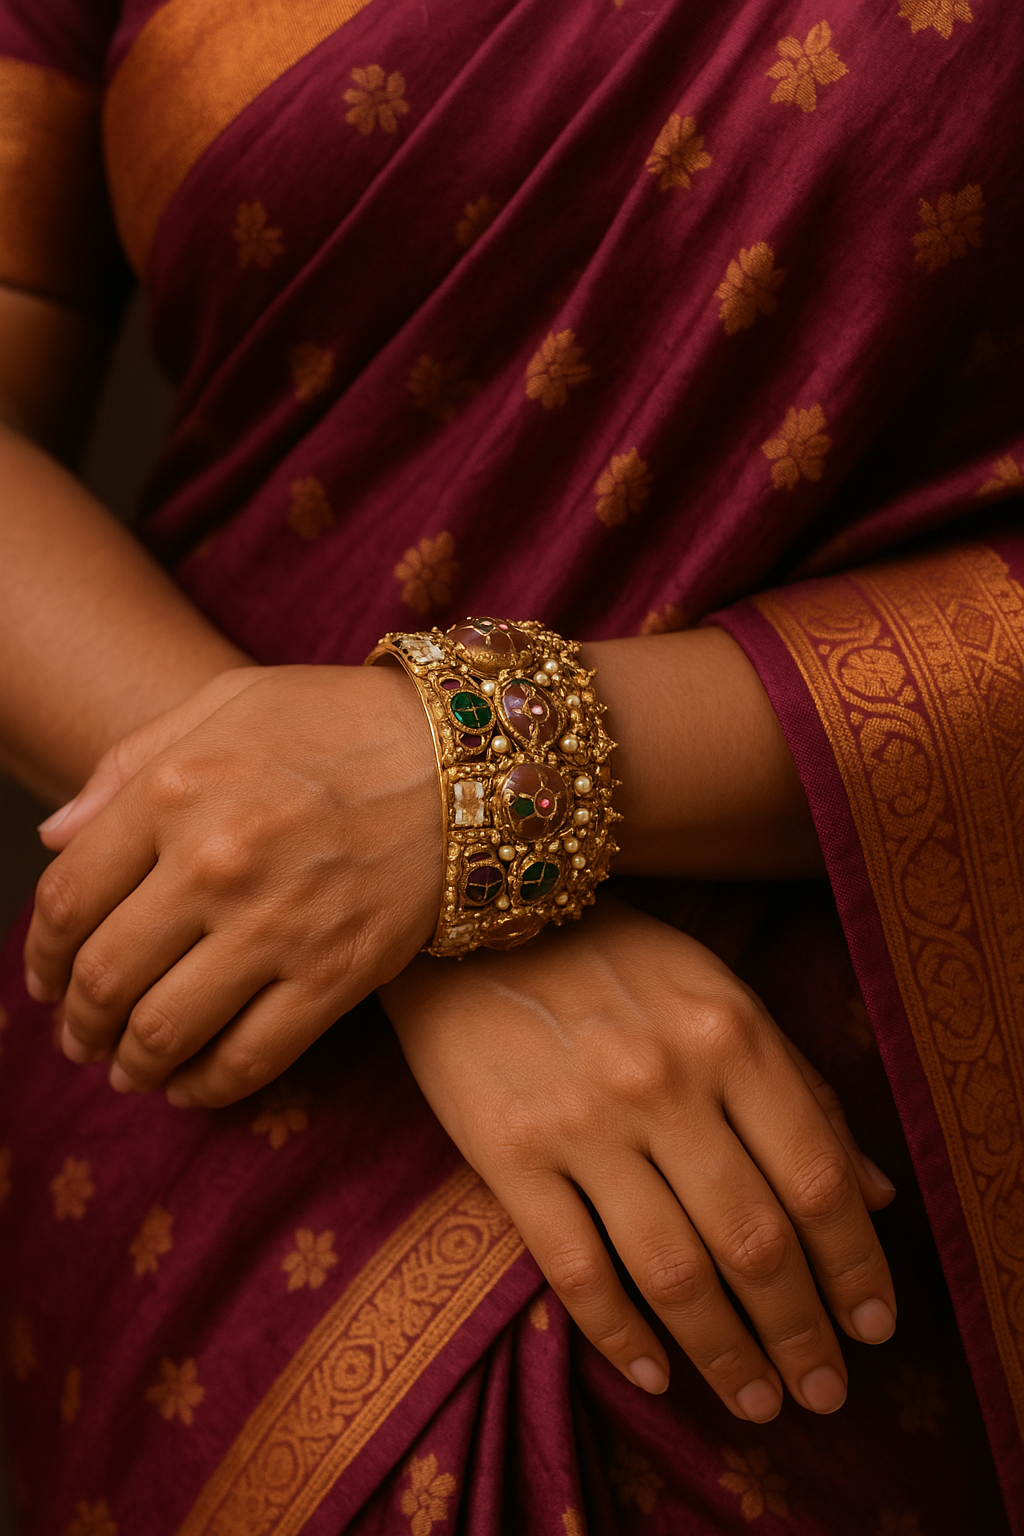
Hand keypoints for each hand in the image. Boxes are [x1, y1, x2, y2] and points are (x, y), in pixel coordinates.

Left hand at [24, 664, 441, 1103]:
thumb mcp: (227, 703)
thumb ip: (129, 762)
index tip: (46, 980)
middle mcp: (214, 863)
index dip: (42, 957)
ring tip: (127, 1068)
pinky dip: (205, 1088)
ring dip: (130, 1064)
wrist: (468, 758)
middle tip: (79, 1037)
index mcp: (174, 790)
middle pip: (106, 977)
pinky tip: (191, 1086)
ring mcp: (277, 926)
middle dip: (79, 1022)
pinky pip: (249, 1059)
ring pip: (164, 1032)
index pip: (67, 901)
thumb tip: (52, 837)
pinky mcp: (337, 976)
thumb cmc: (340, 722)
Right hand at [381, 898, 896, 1421]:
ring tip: (756, 1400)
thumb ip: (798, 1086)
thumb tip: (871, 1192)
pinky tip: (653, 1371)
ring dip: (725, 1352)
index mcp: (729, 1034)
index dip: (855, 1266)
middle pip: (754, 1240)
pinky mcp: (507, 1152)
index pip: (816, 1177)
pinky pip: (575, 1267)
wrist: (472, 914)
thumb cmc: (610, 955)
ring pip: (673, 1270)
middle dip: (800, 1332)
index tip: (873, 1326)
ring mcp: (581, 1121)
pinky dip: (620, 1334)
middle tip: (823, 1392)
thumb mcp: (718, 993)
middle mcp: (663, 1081)